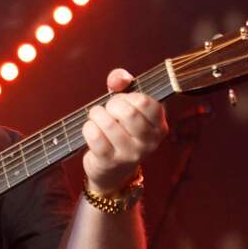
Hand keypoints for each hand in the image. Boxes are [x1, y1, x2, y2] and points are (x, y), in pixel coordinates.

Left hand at [81, 68, 168, 193]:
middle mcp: (149, 142)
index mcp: (159, 127)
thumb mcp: (127, 106)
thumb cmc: (120, 131)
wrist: (112, 170)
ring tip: (96, 117)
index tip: (123, 101)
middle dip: (112, 105)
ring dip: (96, 115)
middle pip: (128, 113)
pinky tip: (90, 128)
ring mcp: (130, 154)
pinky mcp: (110, 161)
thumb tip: (117, 78)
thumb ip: (123, 84)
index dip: (129, 97)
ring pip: (109, 124)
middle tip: (108, 109)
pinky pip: (95, 137)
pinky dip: (88, 127)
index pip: (146, 103)